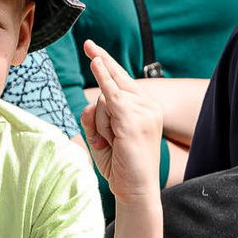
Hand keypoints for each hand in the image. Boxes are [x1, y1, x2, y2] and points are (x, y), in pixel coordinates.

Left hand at [77, 43, 163, 204]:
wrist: (136, 190)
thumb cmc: (120, 165)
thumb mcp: (102, 136)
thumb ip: (94, 117)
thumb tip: (89, 102)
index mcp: (145, 106)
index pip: (121, 78)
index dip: (105, 61)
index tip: (90, 46)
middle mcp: (148, 105)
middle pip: (110, 89)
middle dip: (100, 117)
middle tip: (109, 141)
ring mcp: (144, 111)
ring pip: (104, 99)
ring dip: (99, 126)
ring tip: (111, 146)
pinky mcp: (135, 120)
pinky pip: (111, 96)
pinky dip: (103, 79)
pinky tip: (95, 60)